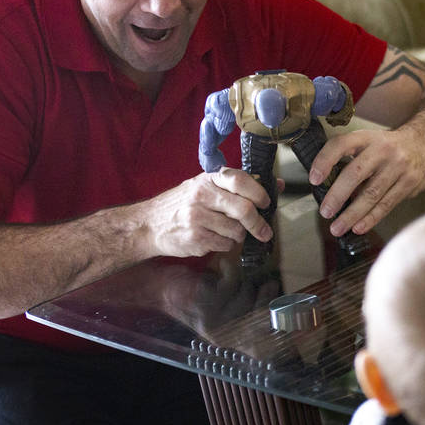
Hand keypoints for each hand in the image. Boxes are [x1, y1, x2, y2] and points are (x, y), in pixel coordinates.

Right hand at [145, 167, 273, 257]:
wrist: (149, 224)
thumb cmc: (181, 205)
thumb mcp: (204, 187)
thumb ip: (236, 186)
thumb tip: (276, 184)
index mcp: (207, 180)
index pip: (240, 180)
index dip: (259, 192)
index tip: (267, 202)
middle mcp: (201, 196)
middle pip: (244, 209)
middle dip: (258, 223)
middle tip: (265, 232)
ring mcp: (197, 218)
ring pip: (237, 231)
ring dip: (238, 236)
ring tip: (226, 232)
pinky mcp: (195, 238)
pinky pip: (225, 245)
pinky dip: (225, 244)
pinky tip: (213, 239)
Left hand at [309, 127, 424, 236]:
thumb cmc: (388, 147)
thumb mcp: (370, 142)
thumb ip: (353, 160)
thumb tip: (328, 189)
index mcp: (367, 137)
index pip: (341, 144)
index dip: (325, 161)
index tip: (314, 180)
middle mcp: (383, 149)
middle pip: (356, 173)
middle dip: (337, 196)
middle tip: (325, 212)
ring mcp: (399, 166)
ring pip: (372, 194)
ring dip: (352, 214)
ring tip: (337, 228)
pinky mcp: (410, 182)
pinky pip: (387, 204)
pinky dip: (371, 218)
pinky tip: (358, 227)